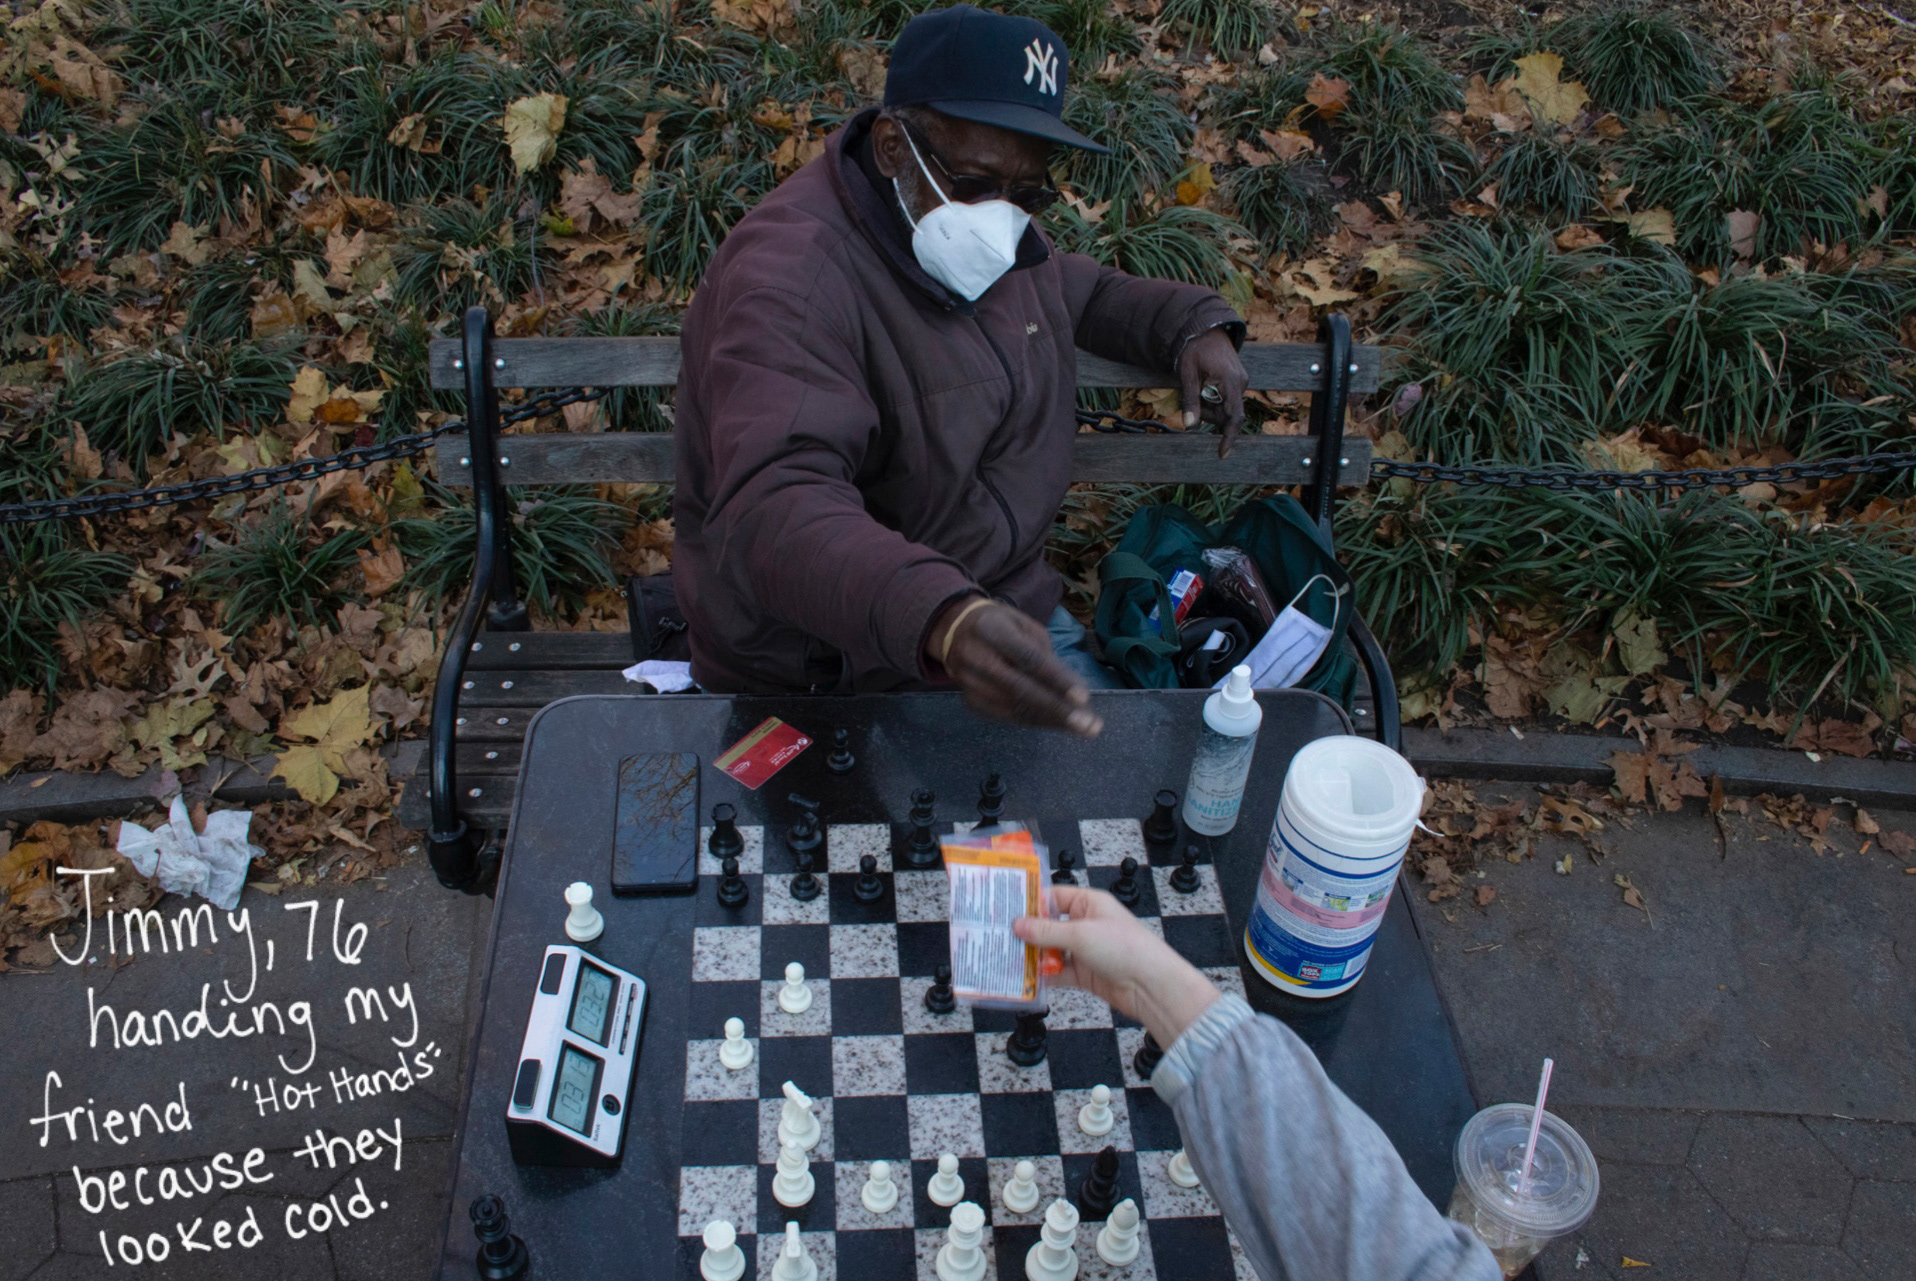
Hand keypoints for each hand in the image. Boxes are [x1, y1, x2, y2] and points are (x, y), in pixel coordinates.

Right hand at [932, 598, 1103, 736]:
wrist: (953, 631)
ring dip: (1052, 721)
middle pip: (1022, 690)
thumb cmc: (1000, 625)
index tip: (1084, 698)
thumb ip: (1045, 653)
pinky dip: (1036, 721)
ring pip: (1017, 710)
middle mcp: (976, 658)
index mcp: (992, 630)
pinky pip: (1009, 717)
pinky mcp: (971, 702)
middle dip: (1058, 711)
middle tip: (1089, 726)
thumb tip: (1072, 688)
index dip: (1057, 679)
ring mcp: (970, 684)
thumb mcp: (1023, 625)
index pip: (1028, 659)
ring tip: (1083, 728)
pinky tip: (1058, 723)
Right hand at [1013, 885, 1219, 1048]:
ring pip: (1051, 950)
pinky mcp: (1084, 973)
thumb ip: (1046, 931)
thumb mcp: (1080, 934)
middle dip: (1027, 932)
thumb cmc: (1125, 949)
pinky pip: (1058, 972)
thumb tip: (1018, 925)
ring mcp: (1085, 949)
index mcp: (1089, 903)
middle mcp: (1086, 923)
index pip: (1053, 897)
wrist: (1151, 986)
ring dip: (1034, 955)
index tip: (1006, 909)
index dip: (1031, 902)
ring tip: (1008, 958)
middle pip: (1049, 925)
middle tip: (1000, 936)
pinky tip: (1027, 978)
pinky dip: (1044, 975)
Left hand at [1177, 327, 1247, 458]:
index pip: (1234, 417)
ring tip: (1197, 386)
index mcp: (1230, 381)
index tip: (1222, 454)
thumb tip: (1189, 425)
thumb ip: (1190, 400)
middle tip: (1192, 397)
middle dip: (1208, 414)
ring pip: (1225, 408)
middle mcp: (1240, 383)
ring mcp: (1241, 381)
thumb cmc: (1194, 348)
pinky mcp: (1238, 380)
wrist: (1206, 328)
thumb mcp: (1187, 374)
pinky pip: (1227, 399)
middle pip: (1225, 415)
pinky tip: (1204, 386)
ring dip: (1210, 406)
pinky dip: (1214, 399)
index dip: (1229, 437)